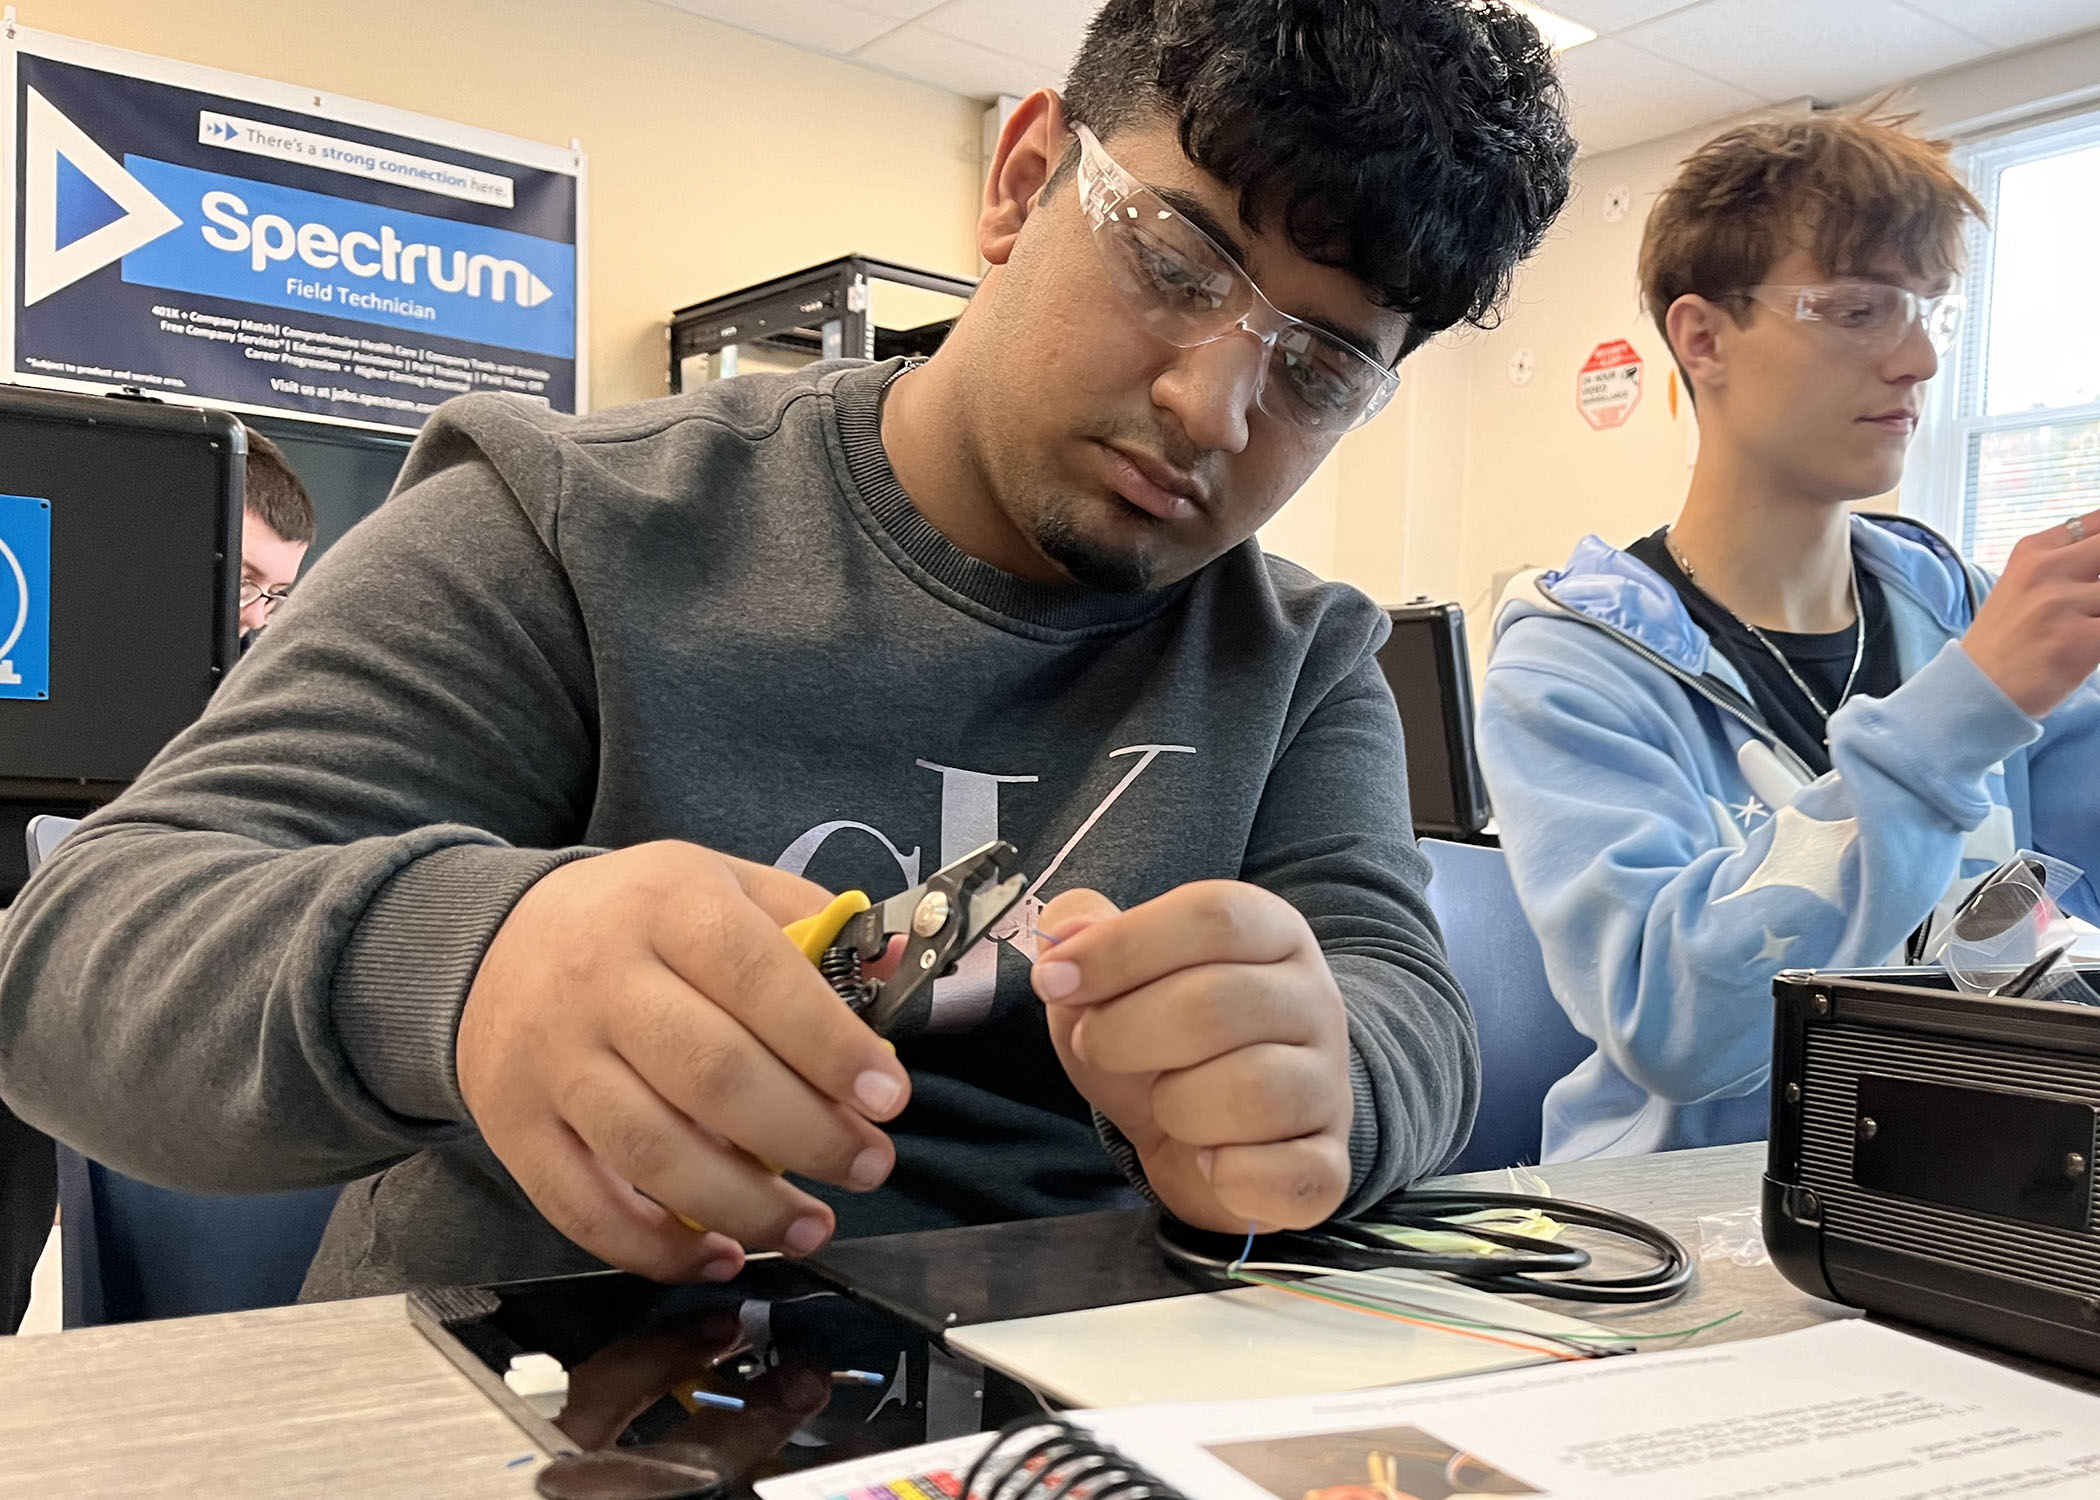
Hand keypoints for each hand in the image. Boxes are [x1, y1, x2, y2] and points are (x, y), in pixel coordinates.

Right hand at [456, 842, 910, 1282]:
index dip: (830, 1045)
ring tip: (813, 1225)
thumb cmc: (637, 921)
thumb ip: (812, 926)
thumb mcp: (723, 885)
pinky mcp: (516, 1128)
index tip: (889, 1096)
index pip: (759, 976)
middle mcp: (604, 981)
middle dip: (807, 1134)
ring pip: (654, 1151)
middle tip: (869, 1165)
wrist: (492, 941)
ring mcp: (554, 1059)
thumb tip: (903, 969)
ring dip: (747, 1206)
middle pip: (713, 1074)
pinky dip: (657, 1248)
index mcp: (669, 906)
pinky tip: (720, 1255)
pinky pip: (584, 1207)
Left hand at [1030, 881, 1353, 1232]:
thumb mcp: (1110, 977)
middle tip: (1094, 1047)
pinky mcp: (1328, 1163)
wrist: (1207, 1137)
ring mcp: (1329, 1085)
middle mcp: (1314, 1000)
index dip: (1123, 947)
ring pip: (1252, 1091)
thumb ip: (1081, 933)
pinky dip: (1230, 1177)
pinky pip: (1290, 1174)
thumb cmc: (1159, 1042)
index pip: (1213, 916)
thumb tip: (1069, 931)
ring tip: (1163, 1105)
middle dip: (1124, 1033)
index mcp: (1269, 933)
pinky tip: (1208, 1162)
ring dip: (1176, 1106)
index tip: (1054, 981)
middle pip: (1217, 1002)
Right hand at [1961, 506, 2099, 718]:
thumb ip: (2068, 565)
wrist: (1974, 691)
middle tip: (2094, 604)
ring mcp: (2061, 603)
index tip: (2095, 573)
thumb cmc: (2006, 642)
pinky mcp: (2079, 639)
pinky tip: (2089, 646)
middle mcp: (2046, 570)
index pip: (2099, 522)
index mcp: (2034, 551)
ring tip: (2087, 625)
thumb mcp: (2024, 586)